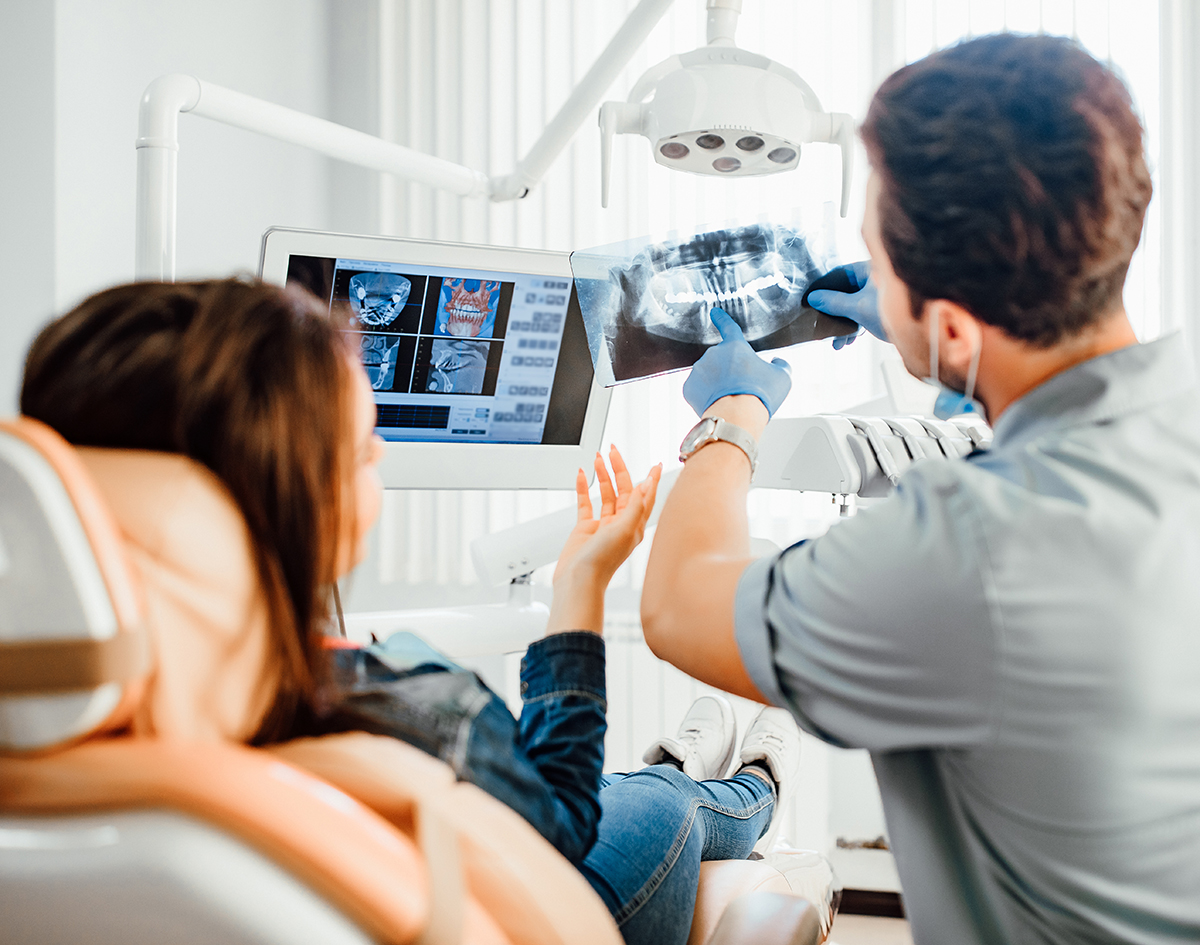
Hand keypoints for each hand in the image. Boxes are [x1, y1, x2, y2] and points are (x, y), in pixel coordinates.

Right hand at [548, 446, 662, 633]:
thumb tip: (646, 485)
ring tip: (597, 459)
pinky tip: (581, 476)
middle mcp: (621, 524)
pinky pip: (586, 503)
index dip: (651, 479)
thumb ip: (635, 506)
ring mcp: (603, 526)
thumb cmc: (602, 562)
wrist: (579, 581)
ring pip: (605, 494)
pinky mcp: (585, 529)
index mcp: (634, 525)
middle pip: (624, 489)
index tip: (655, 464)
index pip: (646, 496)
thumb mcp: (624, 530)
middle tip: (613, 451)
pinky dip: (583, 488)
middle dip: (619, 469)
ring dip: (602, 476)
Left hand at [682, 307, 792, 417]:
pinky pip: (698, 389)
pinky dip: (706, 396)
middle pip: (721, 360)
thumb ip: (781, 365)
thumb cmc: (760, 395)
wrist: (737, 417)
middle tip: (742, 388)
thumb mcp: (782, 377)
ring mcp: (698, 370)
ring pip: (708, 375)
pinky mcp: (689, 388)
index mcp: (735, 346)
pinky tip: (718, 403)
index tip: (714, 312)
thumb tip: (777, 362)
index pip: (728, 327)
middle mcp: (713, 354)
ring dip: (717, 383)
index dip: (722, 319)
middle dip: (729, 371)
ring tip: (730, 399)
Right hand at [806, 261, 888, 345]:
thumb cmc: (895, 311)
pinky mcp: (886, 308)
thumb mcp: (858, 308)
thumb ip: (834, 302)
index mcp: (870, 269)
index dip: (823, 287)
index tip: (810, 300)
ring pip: (854, 305)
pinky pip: (865, 314)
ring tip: (837, 342)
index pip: (839, 273)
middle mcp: (876, 278)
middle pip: (846, 291)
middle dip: (833, 312)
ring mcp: (881, 293)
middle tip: (822, 325)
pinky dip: (856, 326)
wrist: (926, 332)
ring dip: (844, 324)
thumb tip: (814, 298)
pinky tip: (850, 340)